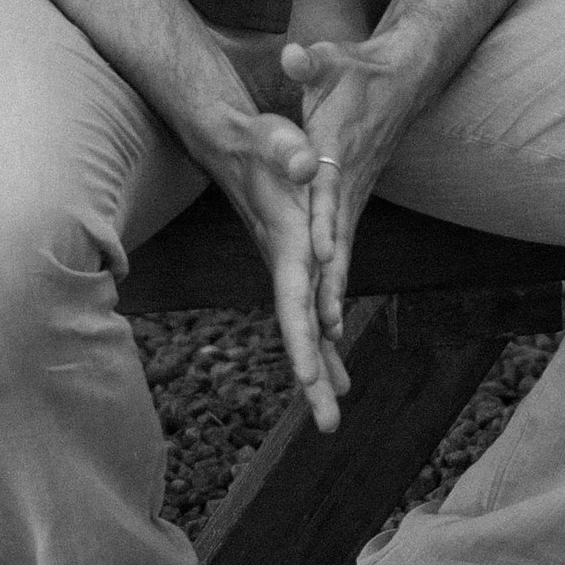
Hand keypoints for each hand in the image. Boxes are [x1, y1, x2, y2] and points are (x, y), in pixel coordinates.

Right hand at [216, 107, 349, 432]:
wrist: (232, 142)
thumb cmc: (259, 139)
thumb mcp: (277, 137)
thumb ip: (290, 151)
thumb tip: (306, 163)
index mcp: (286, 242)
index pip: (293, 299)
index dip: (301, 339)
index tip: (308, 382)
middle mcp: (285, 263)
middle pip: (299, 330)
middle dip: (313, 378)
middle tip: (329, 427)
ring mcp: (287, 268)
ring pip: (305, 329)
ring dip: (319, 372)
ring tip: (332, 416)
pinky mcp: (293, 264)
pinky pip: (309, 314)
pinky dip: (320, 345)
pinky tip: (333, 370)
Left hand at [280, 20, 439, 357]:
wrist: (402, 80)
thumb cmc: (359, 71)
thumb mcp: (332, 61)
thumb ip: (313, 61)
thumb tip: (295, 52)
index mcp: (340, 156)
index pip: (331, 194)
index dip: (326, 223)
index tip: (323, 253)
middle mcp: (348, 188)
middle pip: (337, 248)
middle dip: (329, 295)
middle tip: (322, 341)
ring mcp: (351, 203)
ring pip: (339, 265)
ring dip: (332, 310)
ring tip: (325, 362)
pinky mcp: (349, 211)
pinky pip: (338, 262)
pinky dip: (332, 299)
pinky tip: (327, 337)